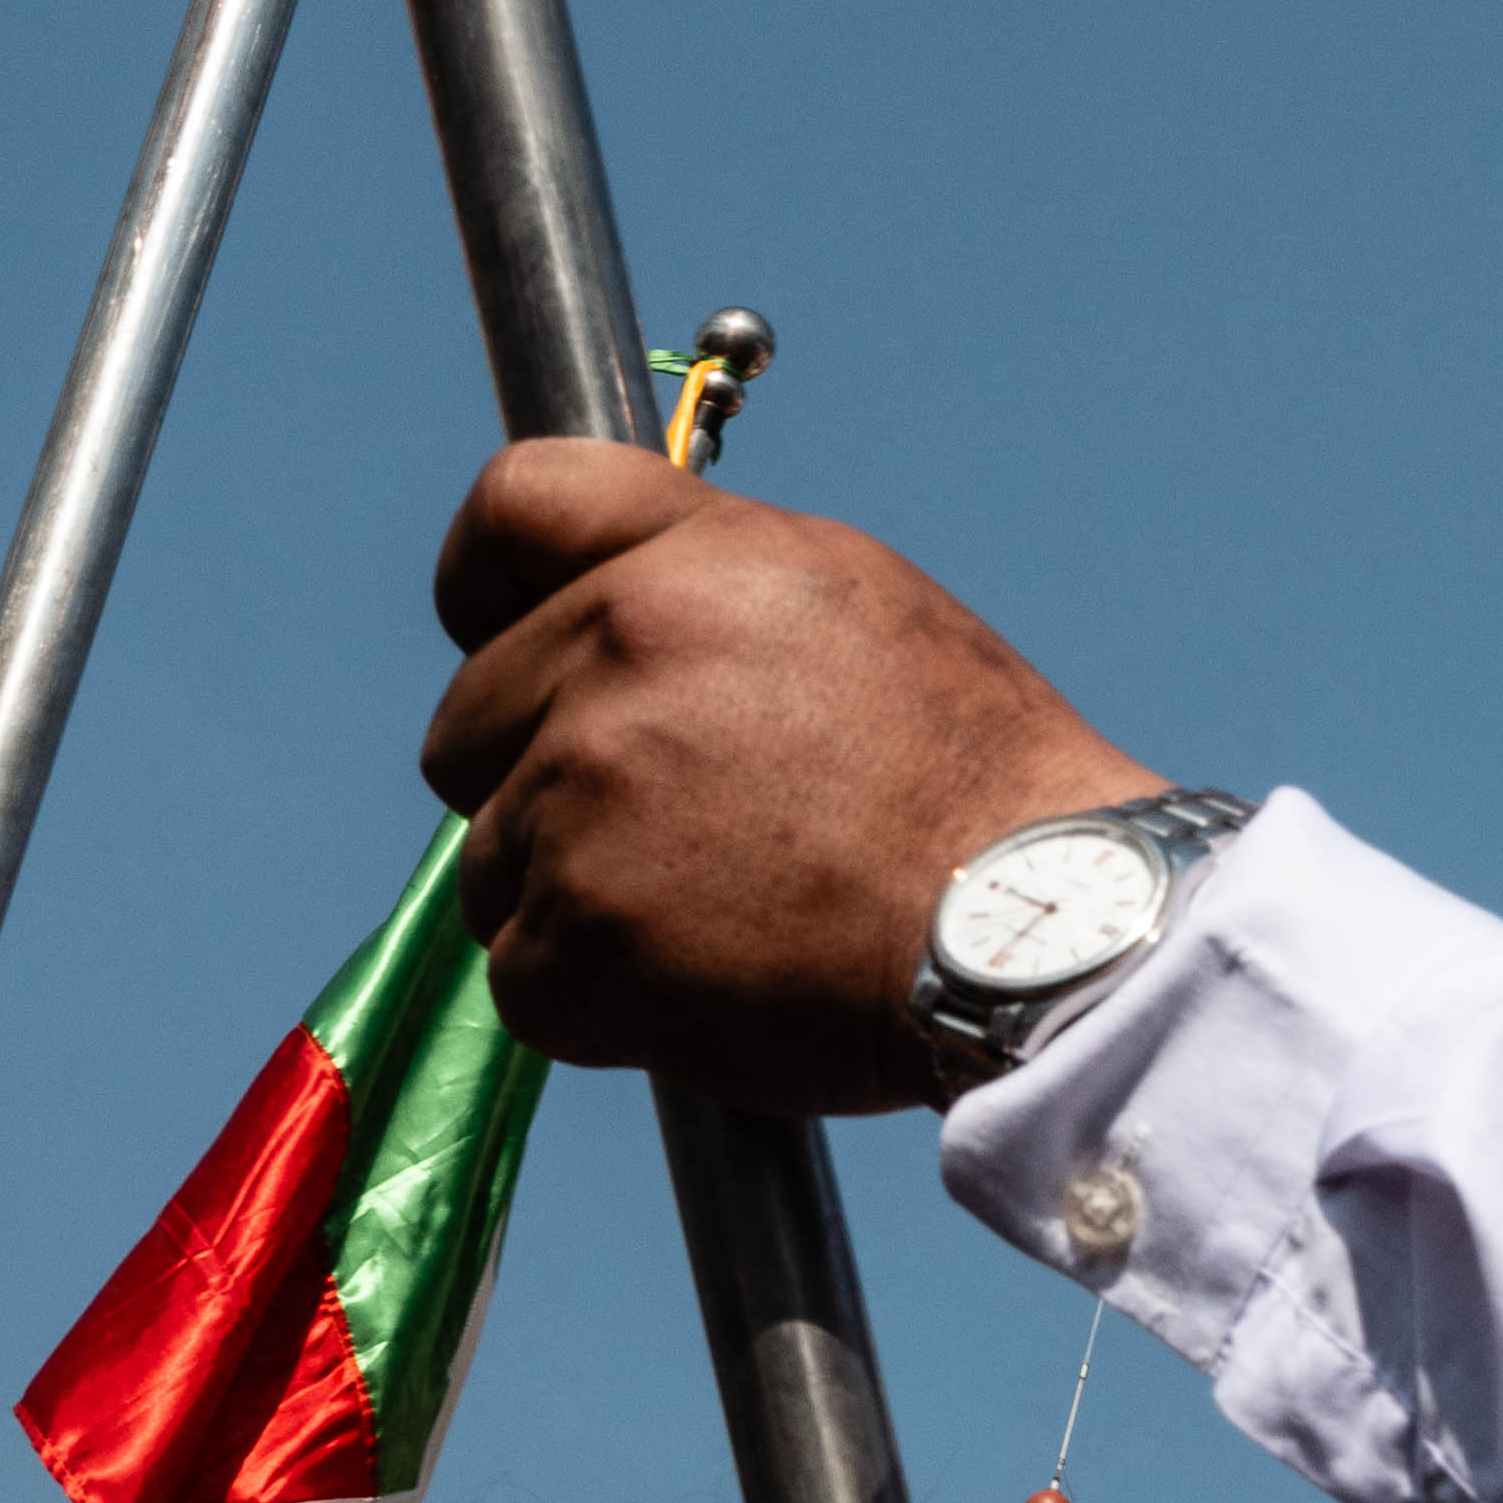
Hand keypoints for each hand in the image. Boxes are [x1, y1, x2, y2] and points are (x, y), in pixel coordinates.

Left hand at [424, 449, 1158, 1105]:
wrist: (1034, 933)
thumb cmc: (970, 781)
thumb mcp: (857, 607)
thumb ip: (710, 587)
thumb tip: (606, 606)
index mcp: (695, 561)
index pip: (516, 500)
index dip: (484, 580)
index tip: (494, 630)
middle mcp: (621, 655)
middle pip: (468, 724)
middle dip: (537, 779)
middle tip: (673, 828)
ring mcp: (583, 797)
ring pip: (494, 862)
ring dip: (577, 901)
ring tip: (721, 913)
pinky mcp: (575, 936)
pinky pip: (524, 976)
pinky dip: (599, 1001)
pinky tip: (711, 983)